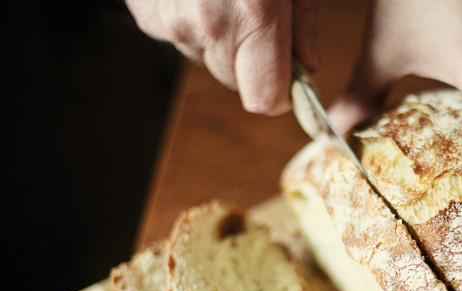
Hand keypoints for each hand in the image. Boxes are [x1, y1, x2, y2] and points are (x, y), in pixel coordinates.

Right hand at [126, 0, 318, 114]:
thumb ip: (302, 22)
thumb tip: (308, 67)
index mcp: (254, 14)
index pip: (266, 99)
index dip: (281, 94)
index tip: (289, 81)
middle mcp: (210, 24)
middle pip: (237, 81)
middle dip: (251, 60)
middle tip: (255, 15)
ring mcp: (172, 21)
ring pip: (207, 59)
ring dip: (219, 40)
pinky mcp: (147, 16)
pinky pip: (179, 38)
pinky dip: (190, 22)